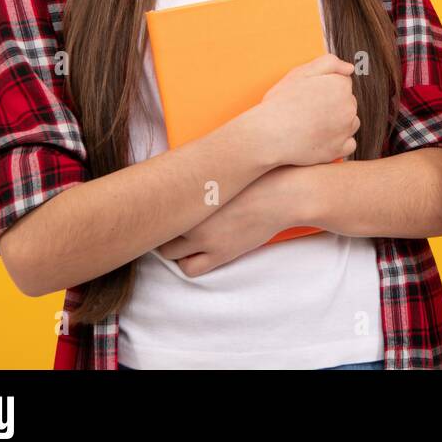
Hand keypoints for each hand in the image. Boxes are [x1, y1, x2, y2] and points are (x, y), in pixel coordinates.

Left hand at [158, 166, 307, 276]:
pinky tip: (198, 253)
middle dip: (162, 228)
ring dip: (173, 248)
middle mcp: (191, 217)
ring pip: (169, 254)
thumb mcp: (224, 172)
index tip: (160, 210)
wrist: (285, 193)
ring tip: (184, 240)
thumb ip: (199, 179)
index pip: (156, 205)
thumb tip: (182, 178)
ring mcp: (205, 238)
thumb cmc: (259, 177)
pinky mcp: (220, 253)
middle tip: (171, 225)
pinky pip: (190, 269)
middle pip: (159, 230)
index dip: (156, 210)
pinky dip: (189, 263)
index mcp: (190, 192)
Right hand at [248, 53, 358, 166]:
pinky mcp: (339, 150)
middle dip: (334, 105)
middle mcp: (348, 108)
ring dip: (338, 123)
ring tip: (313, 125)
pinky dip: (338, 143)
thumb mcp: (300, 73)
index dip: (325, 88)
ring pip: (350, 123)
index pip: (343, 83)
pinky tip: (321, 139)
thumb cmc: (281, 103)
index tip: (310, 95)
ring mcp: (345, 130)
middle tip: (309, 111)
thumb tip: (350, 68)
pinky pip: (349, 144)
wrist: (268, 135)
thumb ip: (329, 63)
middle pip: (348, 103)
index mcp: (340, 86)